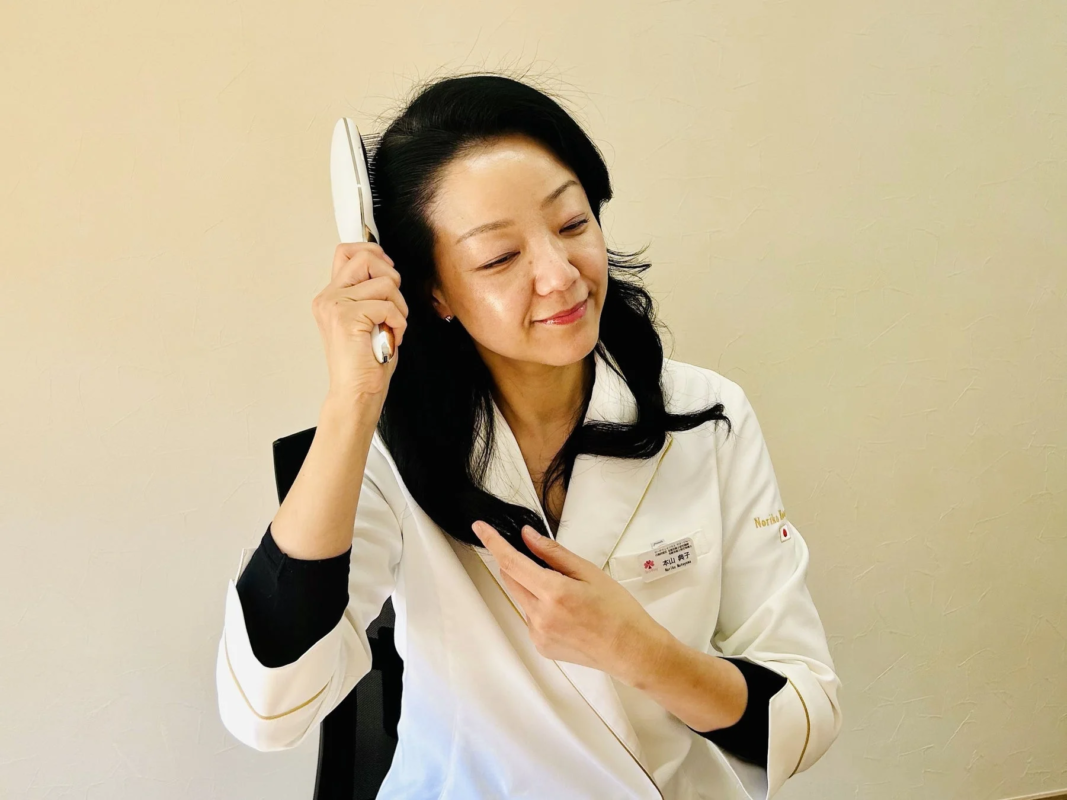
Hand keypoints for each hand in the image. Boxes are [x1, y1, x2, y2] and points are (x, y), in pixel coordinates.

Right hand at [312, 242, 408, 400]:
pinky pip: (388, 306)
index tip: (388, 272)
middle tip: (392, 306)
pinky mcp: (347, 317)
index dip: (373, 253)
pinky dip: (399, 323)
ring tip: (391, 328)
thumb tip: (386, 269)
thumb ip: (370, 294)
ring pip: (385, 282)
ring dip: (399, 306)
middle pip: (366, 257)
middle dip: (391, 278)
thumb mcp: (369, 320)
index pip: (347, 252)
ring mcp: (335, 306)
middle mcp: (328, 298)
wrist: (356, 394)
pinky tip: (390, 338)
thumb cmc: (365, 364)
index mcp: (331, 297)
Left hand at [471, 521, 669, 684]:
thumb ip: (553, 554)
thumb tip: (526, 537)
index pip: (512, 563)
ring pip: (522, 598)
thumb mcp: (589, 572)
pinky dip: (541, 607)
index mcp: (553, 593)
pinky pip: (531, 617)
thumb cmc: (618, 610)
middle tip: (540, 559)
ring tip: (569, 595)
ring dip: (533, 588)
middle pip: (511, 579)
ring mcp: (538, 634)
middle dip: (516, 563)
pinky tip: (568, 614)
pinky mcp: (541, 647)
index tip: (480, 527)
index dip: (493, 543)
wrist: (632, 651)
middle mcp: (539, 616)